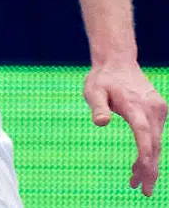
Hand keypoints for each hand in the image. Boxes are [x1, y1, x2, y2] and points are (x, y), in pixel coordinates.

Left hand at [84, 59, 167, 195]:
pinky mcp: (159, 112)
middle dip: (150, 169)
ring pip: (156, 143)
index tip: (143, 172)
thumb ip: (97, 106)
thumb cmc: (102, 78)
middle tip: (143, 191)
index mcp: (135, 105)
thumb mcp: (93, 90)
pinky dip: (150, 152)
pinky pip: (156, 136)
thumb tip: (100, 123)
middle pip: (154, 144)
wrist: (118, 62)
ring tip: (137, 184)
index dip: (145, 153)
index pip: (144, 133)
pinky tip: (141, 166)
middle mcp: (152, 109)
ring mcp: (159, 111)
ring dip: (149, 164)